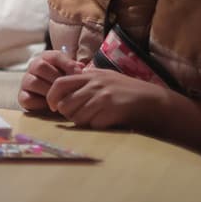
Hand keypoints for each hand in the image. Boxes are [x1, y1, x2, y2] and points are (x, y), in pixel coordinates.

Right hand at [18, 49, 84, 113]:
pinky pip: (27, 98)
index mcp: (46, 58)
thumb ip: (75, 69)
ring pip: (34, 82)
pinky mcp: (22, 96)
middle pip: (40, 66)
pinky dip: (40, 104)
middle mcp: (33, 67)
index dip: (67, 64)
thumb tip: (80, 67)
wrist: (56, 99)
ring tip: (61, 99)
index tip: (79, 74)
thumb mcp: (71, 73)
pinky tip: (51, 106)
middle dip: (56, 79)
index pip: (54, 56)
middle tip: (68, 89)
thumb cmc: (65, 83)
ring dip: (49, 92)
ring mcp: (26, 81)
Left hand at [46, 67, 167, 129]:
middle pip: (65, 104)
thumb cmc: (124, 88)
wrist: (149, 98)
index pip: (60, 83)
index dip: (51, 96)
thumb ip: (85, 77)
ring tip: (91, 118)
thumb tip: (64, 84)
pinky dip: (95, 126)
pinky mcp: (110, 111)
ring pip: (77, 117)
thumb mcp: (104, 75)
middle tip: (75, 115)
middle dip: (67, 114)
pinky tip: (104, 121)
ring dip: (81, 121)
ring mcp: (102, 98)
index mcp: (89, 75)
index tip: (53, 106)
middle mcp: (94, 85)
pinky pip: (92, 124)